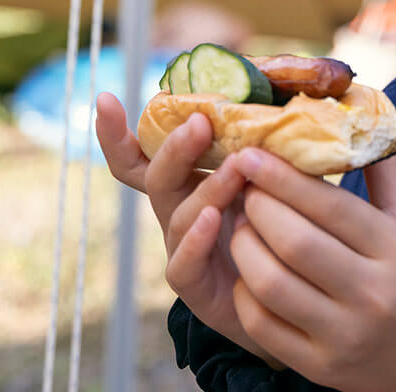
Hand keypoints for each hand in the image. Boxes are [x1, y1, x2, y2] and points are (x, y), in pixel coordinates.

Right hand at [95, 92, 275, 365]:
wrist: (289, 296)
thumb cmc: (276, 226)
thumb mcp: (272, 179)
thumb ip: (269, 149)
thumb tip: (289, 106)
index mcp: (190, 181)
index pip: (144, 155)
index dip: (118, 133)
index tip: (106, 99)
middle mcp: (178, 211)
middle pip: (158, 177)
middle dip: (174, 148)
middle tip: (200, 123)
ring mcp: (182, 248)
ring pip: (180, 215)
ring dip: (208, 188)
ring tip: (237, 167)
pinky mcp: (193, 285)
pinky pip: (184, 262)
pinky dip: (195, 240)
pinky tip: (211, 220)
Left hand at [227, 149, 395, 391]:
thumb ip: (387, 173)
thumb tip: (359, 114)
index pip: (331, 207)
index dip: (284, 178)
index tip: (252, 154)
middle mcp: (374, 295)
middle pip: (295, 243)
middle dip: (258, 207)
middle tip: (245, 187)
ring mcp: (344, 336)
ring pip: (271, 284)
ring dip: (244, 247)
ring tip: (241, 225)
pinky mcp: (320, 367)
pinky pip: (263, 325)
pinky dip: (246, 292)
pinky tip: (248, 270)